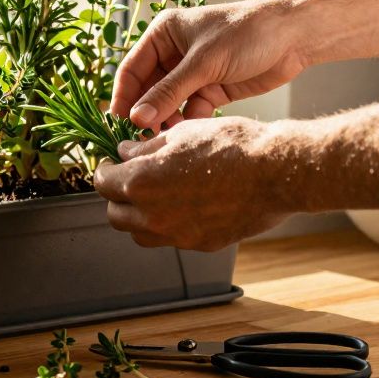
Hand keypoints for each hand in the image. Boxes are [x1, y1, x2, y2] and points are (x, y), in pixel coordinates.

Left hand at [92, 117, 296, 250]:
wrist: (276, 172)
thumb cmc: (230, 145)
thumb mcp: (180, 134)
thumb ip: (145, 148)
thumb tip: (124, 152)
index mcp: (141, 182)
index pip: (102, 183)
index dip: (105, 171)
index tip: (112, 164)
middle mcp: (153, 215)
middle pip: (115, 214)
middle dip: (117, 197)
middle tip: (130, 179)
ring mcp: (176, 234)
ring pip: (139, 233)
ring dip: (139, 216)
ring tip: (156, 194)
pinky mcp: (199, 244)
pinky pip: (171, 238)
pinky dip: (168, 225)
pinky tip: (184, 204)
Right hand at [111, 0, 308, 129]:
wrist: (295, 37)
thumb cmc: (247, 34)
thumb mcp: (203, 63)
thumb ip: (168, 92)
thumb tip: (137, 119)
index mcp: (164, 34)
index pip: (132, 68)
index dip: (124, 96)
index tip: (119, 123)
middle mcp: (174, 53)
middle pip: (148, 88)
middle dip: (145, 112)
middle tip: (140, 139)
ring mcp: (193, 72)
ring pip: (168, 102)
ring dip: (166, 119)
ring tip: (164, 139)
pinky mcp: (212, 88)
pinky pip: (190, 109)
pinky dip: (188, 121)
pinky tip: (189, 133)